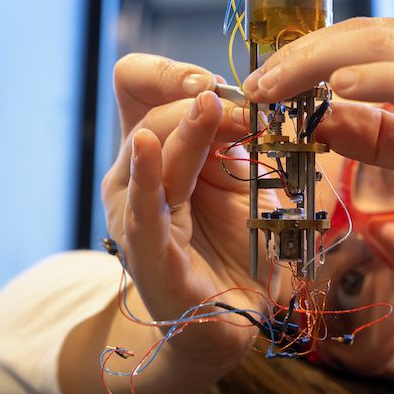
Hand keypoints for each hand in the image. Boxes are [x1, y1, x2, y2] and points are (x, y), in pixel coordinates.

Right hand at [99, 54, 268, 393]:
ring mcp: (135, 214)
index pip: (138, 85)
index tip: (218, 79)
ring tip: (210, 102)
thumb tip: (259, 98)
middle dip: (202, 102)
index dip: (170, 72)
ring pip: (151, 149)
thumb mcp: (248, 182)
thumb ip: (242, 142)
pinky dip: (147, 176)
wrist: (232, 321)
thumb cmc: (239, 249)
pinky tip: (147, 146)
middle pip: (153, 113)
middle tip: (248, 104)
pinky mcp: (146, 253)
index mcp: (156, 153)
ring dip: (188, 126)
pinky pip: (144, 208)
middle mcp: (134, 177)